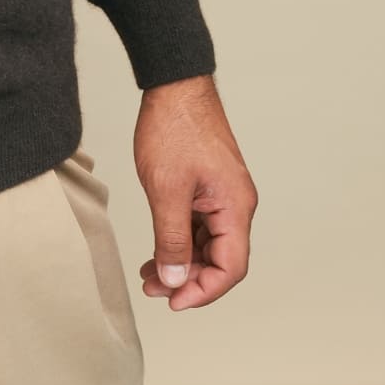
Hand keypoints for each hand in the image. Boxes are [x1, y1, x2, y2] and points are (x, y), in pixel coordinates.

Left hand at [132, 74, 255, 311]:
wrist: (173, 83)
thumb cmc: (174, 126)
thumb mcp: (166, 189)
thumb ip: (171, 239)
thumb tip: (175, 280)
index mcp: (235, 207)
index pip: (231, 268)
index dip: (204, 291)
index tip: (173, 302)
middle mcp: (235, 203)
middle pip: (220, 258)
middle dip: (188, 278)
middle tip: (152, 289)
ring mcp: (222, 193)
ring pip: (207, 242)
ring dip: (181, 261)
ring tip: (148, 274)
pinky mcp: (208, 185)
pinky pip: (198, 224)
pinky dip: (178, 239)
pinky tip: (155, 249)